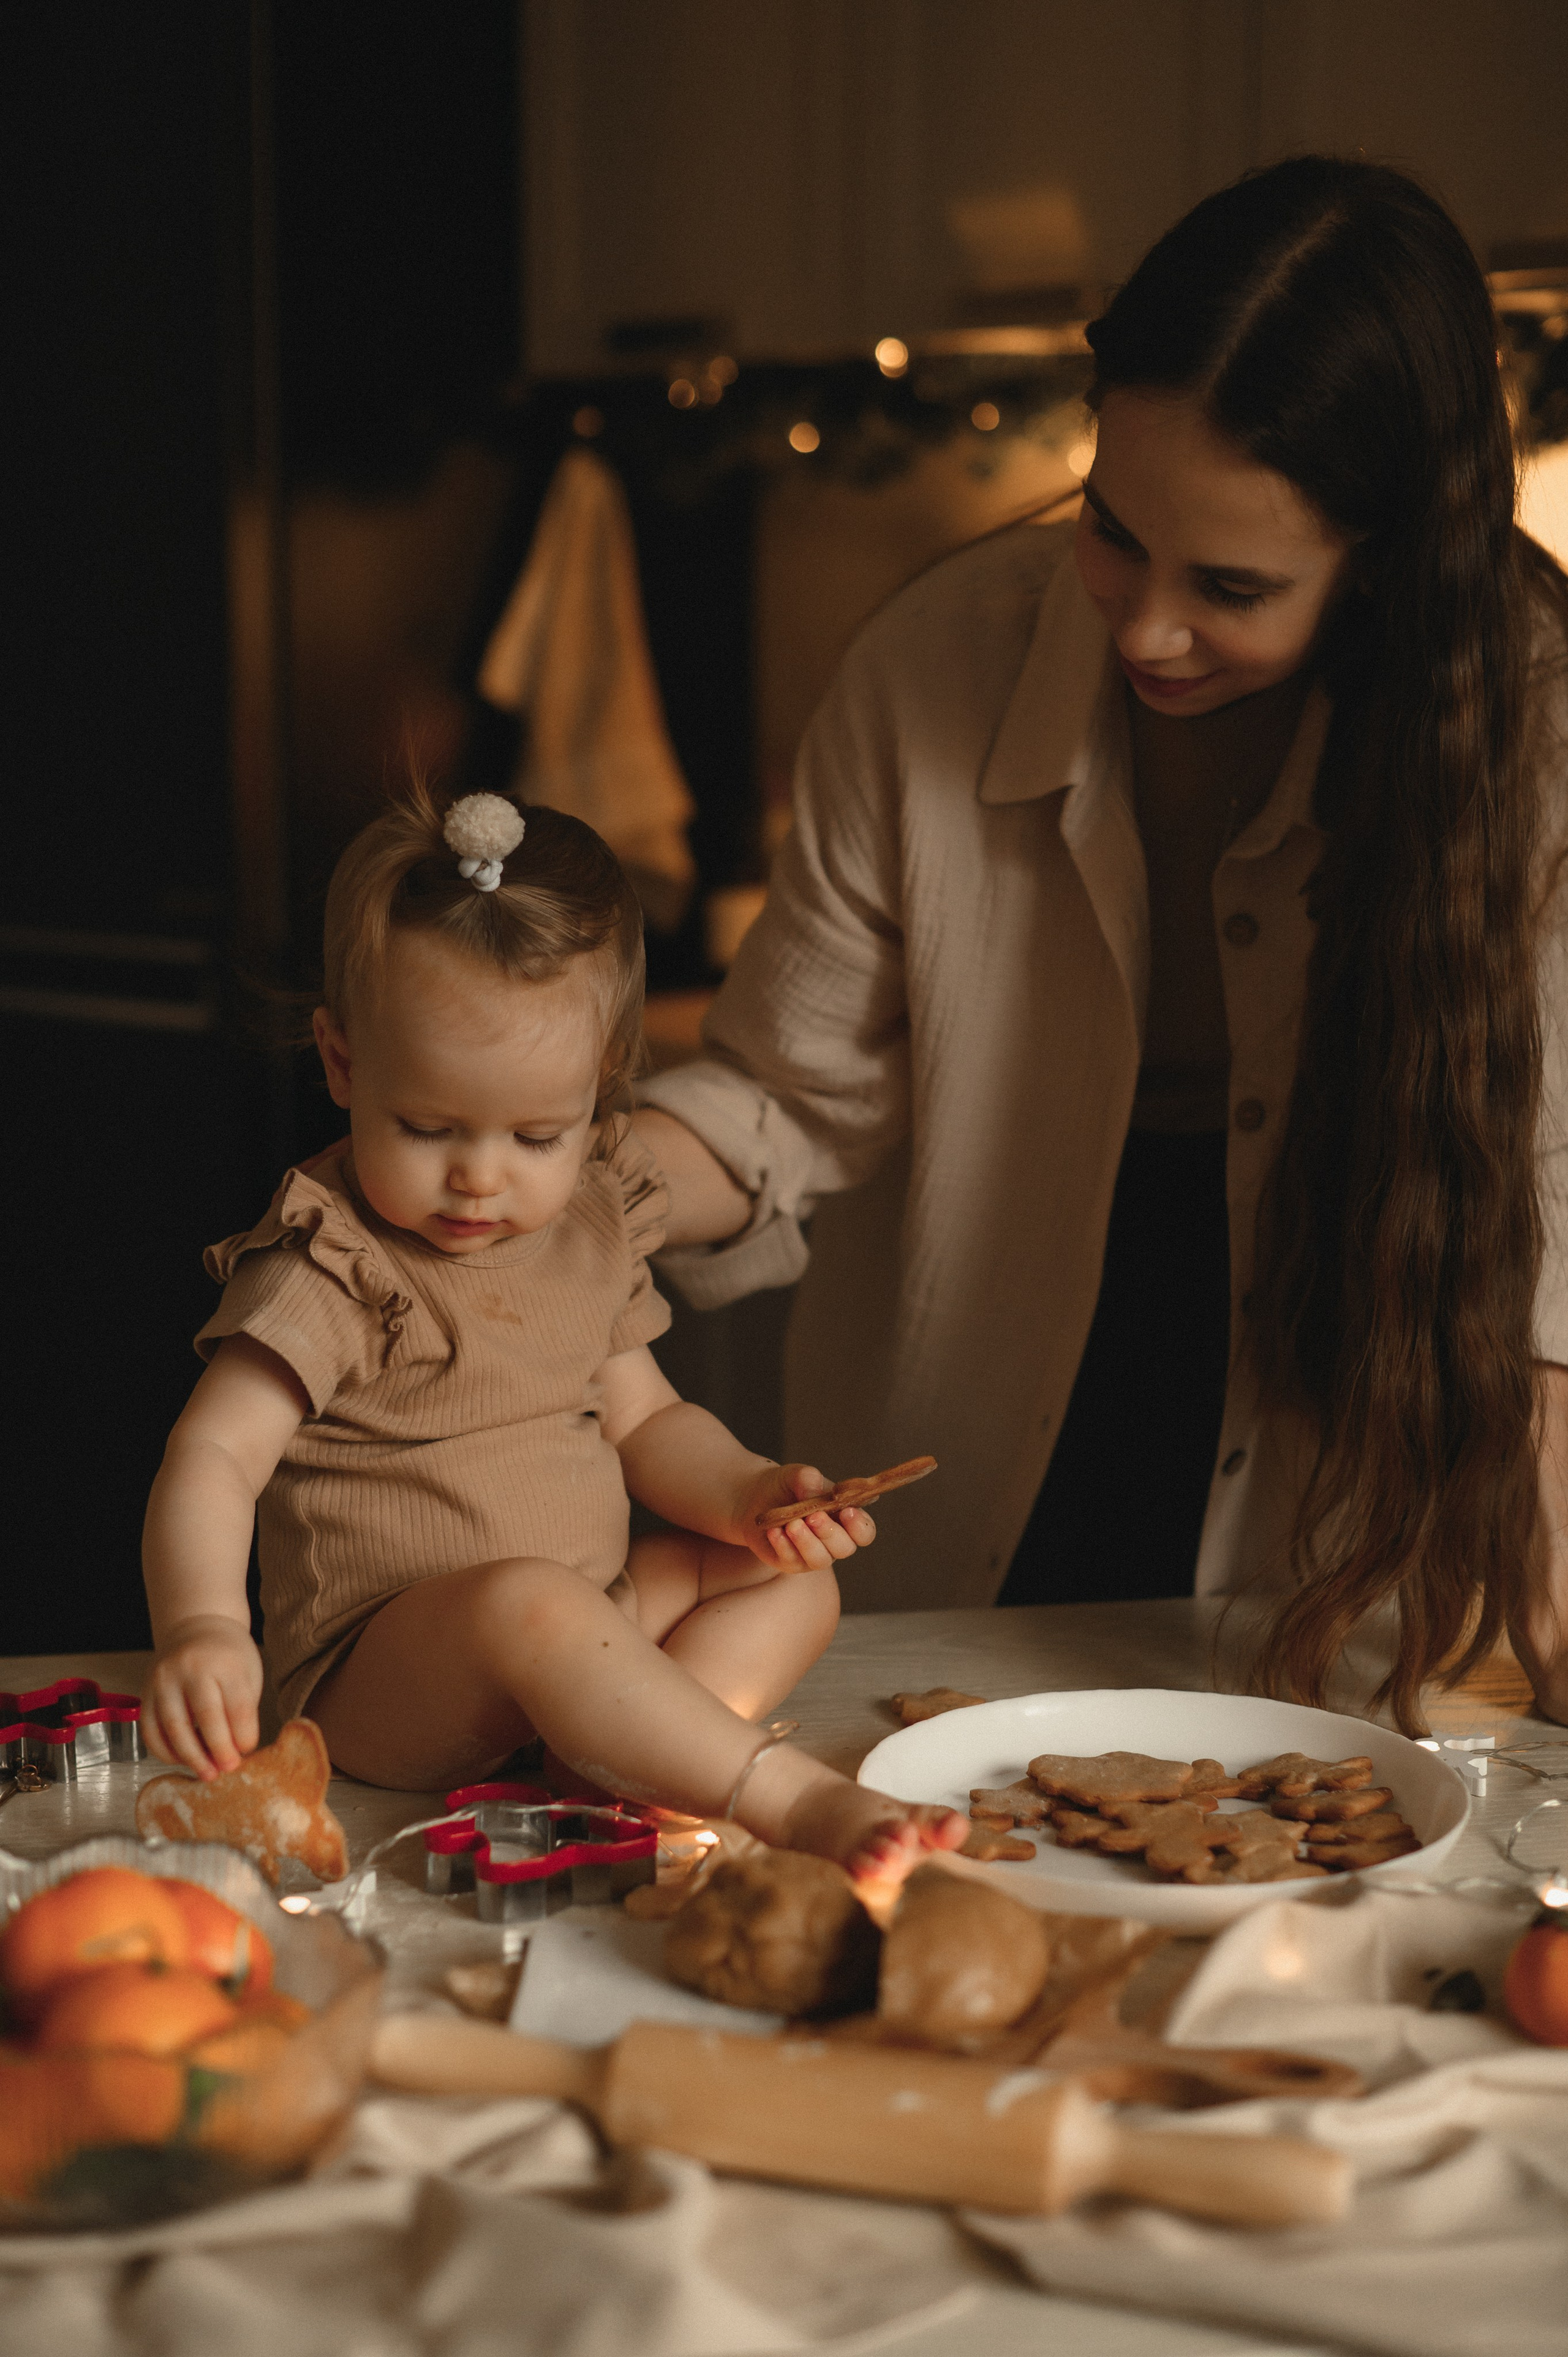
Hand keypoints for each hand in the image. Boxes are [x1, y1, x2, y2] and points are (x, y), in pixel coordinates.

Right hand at [141, 1616, 262, 1777]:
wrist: (195, 1627)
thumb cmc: (228, 1657)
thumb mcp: (247, 1674)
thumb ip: (242, 1710)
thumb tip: (236, 1753)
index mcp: (225, 1662)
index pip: (238, 1706)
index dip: (244, 1736)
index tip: (247, 1751)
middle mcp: (191, 1668)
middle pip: (205, 1716)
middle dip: (218, 1750)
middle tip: (228, 1769)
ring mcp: (164, 1679)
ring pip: (173, 1727)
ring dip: (190, 1757)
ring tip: (207, 1773)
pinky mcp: (145, 1692)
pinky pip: (150, 1730)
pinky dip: (164, 1751)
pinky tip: (181, 1759)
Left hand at [740, 1463, 876, 1573]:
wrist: (755, 1498)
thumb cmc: (786, 1486)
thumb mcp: (795, 1474)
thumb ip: (809, 1479)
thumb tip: (815, 1492)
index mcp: (845, 1519)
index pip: (864, 1532)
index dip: (860, 1526)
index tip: (847, 1512)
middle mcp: (833, 1541)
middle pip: (845, 1548)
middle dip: (830, 1533)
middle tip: (813, 1516)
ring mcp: (813, 1555)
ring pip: (820, 1560)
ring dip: (807, 1542)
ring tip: (791, 1524)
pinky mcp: (790, 1563)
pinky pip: (792, 1562)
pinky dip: (784, 1546)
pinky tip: (774, 1531)